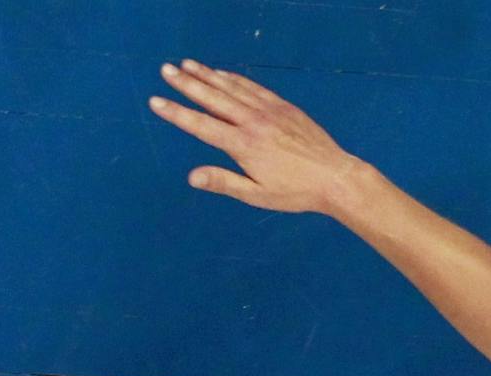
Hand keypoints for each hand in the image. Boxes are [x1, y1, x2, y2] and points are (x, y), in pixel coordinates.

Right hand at [148, 59, 363, 214]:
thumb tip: (192, 176)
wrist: (334, 176)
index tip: (156, 101)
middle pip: (213, 98)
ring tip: (186, 64)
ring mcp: (269, 110)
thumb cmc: (294, 192)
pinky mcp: (282, 106)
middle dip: (187, 83)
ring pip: (231, 87)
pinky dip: (234, 79)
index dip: (176, 113)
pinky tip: (221, 74)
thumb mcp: (256, 195)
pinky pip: (252, 87)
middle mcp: (253, 122)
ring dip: (207, 75)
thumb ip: (223, 182)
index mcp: (243, 145)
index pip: (201, 125)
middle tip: (165, 70)